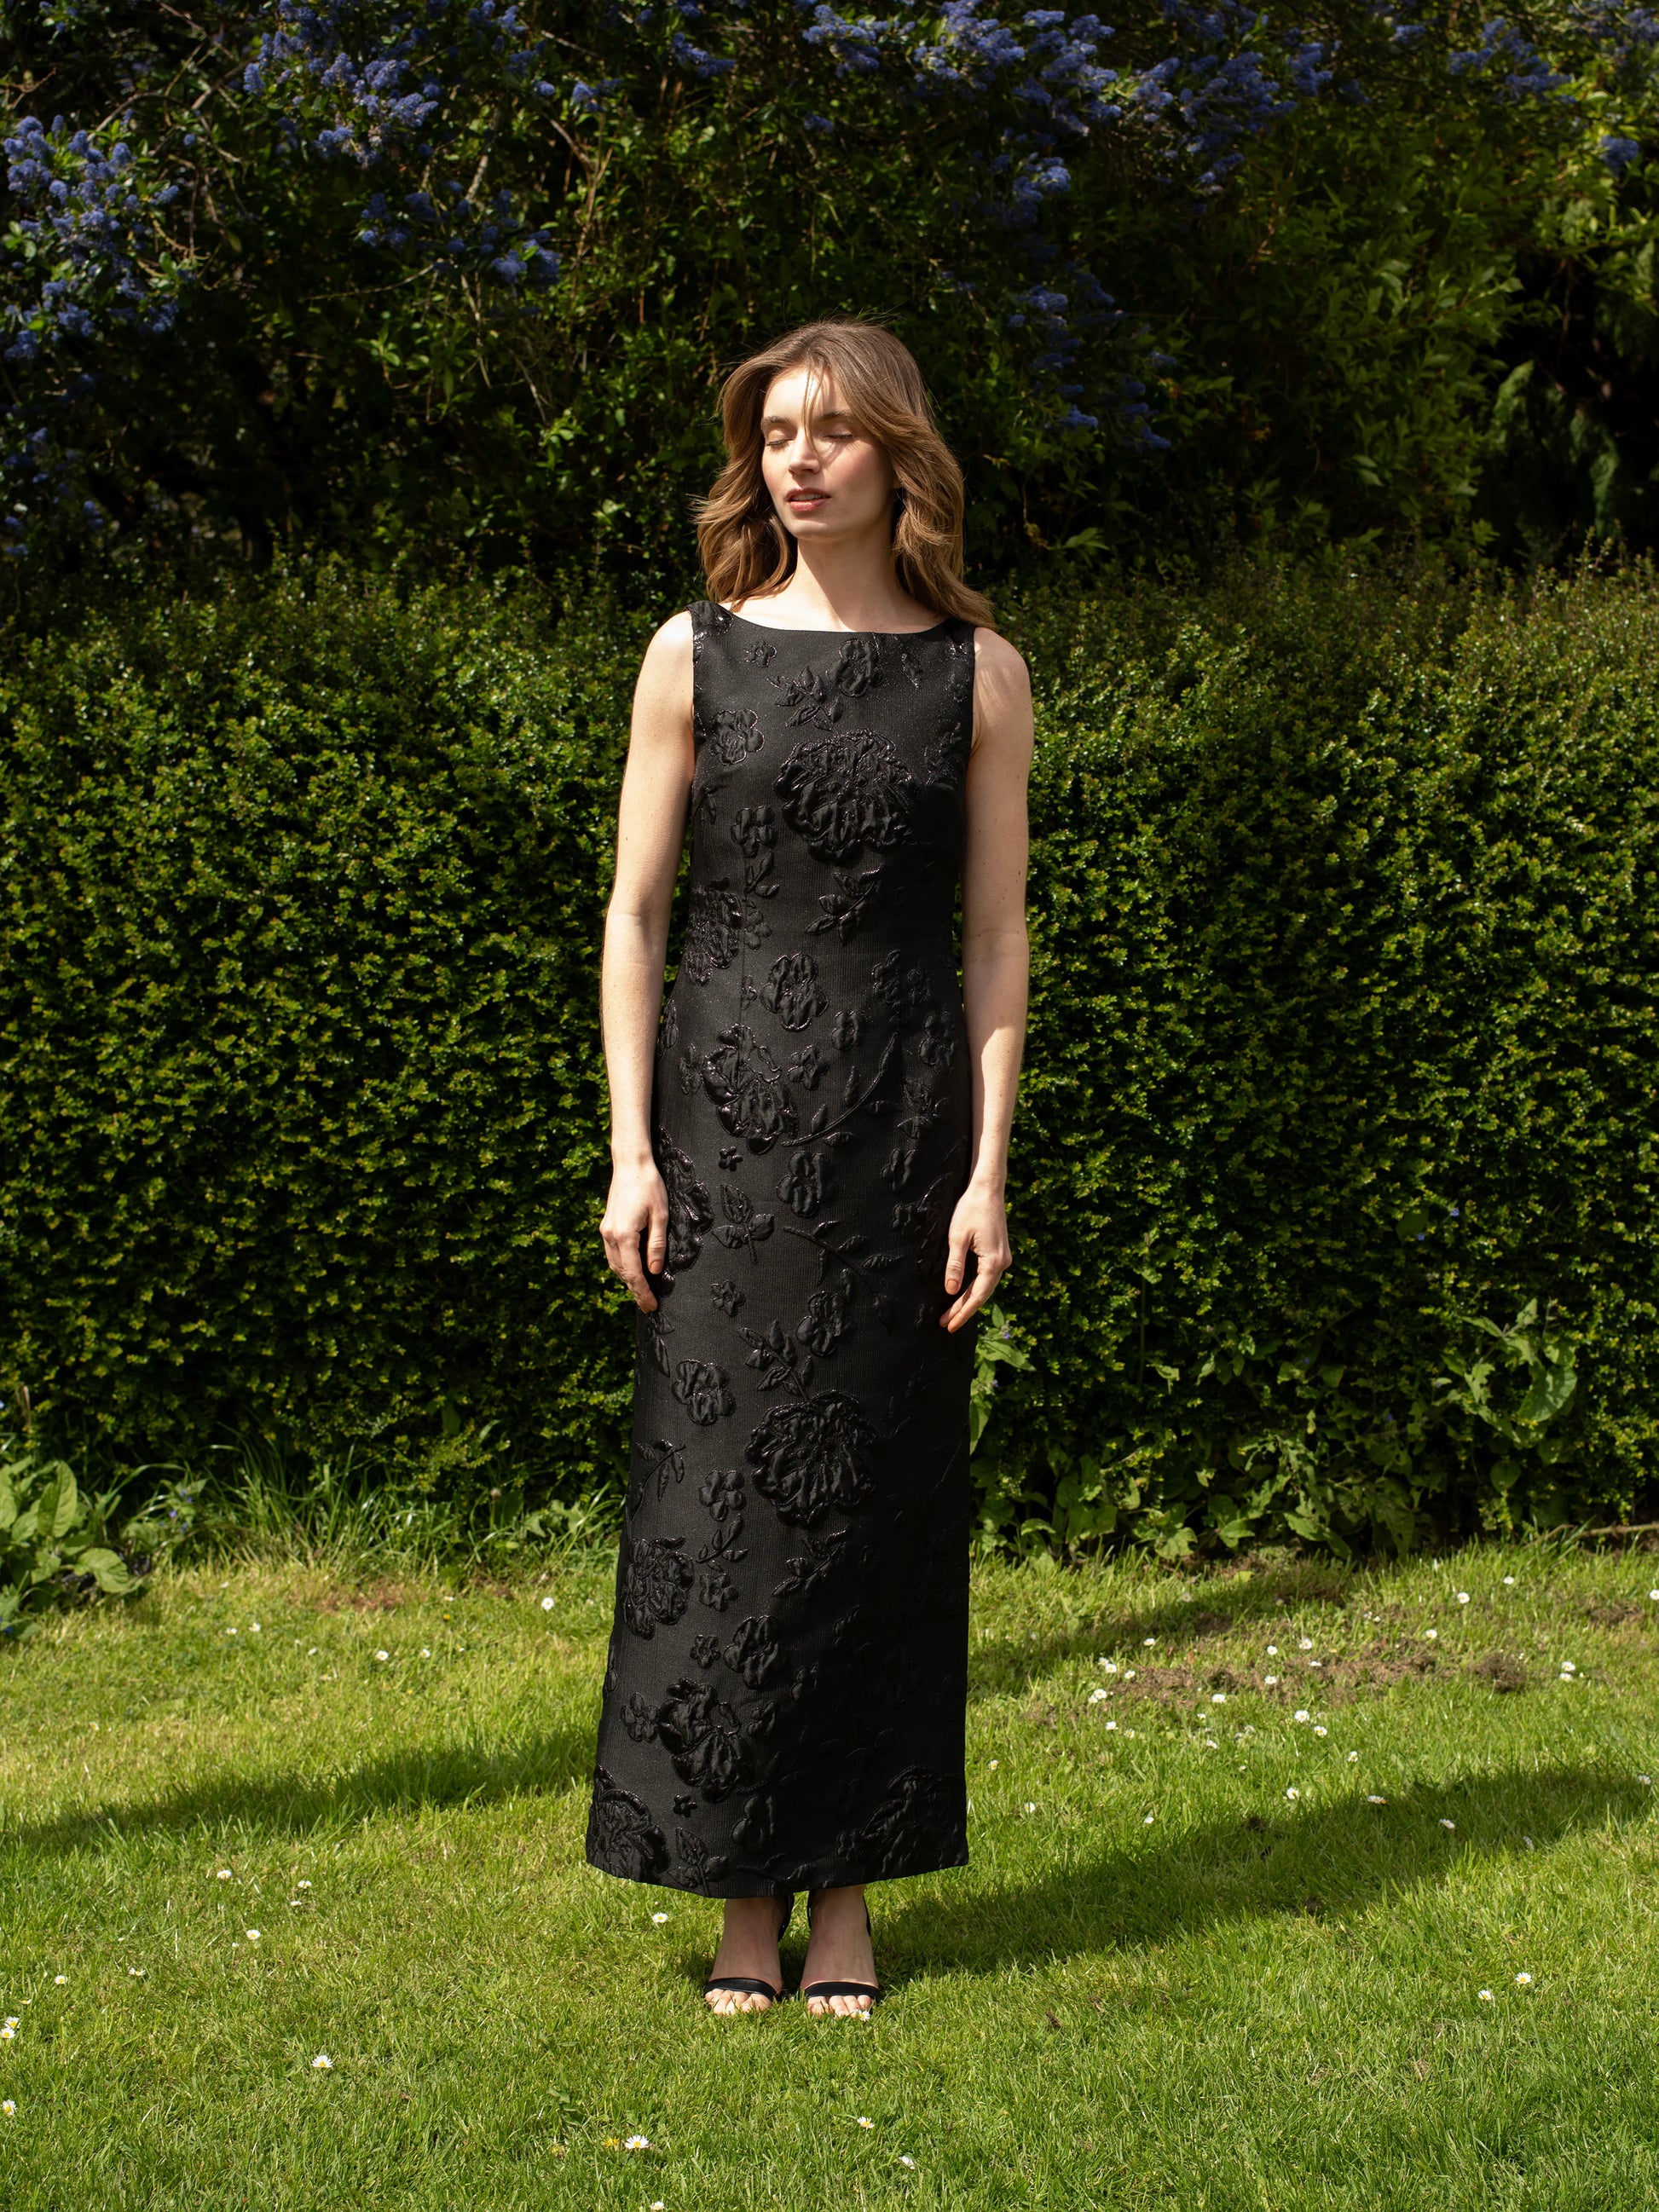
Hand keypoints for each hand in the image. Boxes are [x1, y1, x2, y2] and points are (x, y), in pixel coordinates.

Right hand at [601, 1158, 668, 1311]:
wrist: (630, 1164)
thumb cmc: (649, 1186)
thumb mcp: (661, 1215)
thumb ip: (656, 1245)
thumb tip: (655, 1271)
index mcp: (625, 1235)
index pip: (634, 1273)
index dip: (643, 1292)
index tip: (652, 1306)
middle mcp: (611, 1236)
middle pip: (622, 1272)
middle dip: (635, 1291)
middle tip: (648, 1306)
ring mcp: (606, 1231)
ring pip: (615, 1265)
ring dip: (627, 1280)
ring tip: (642, 1293)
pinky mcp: (606, 1226)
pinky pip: (613, 1254)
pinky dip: (622, 1267)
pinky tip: (632, 1271)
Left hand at [941, 1180, 1010, 1331]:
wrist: (988, 1189)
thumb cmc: (970, 1209)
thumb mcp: (957, 1238)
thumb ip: (954, 1266)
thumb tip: (951, 1291)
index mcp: (993, 1262)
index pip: (977, 1296)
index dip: (962, 1313)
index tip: (949, 1325)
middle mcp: (1002, 1263)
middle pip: (982, 1294)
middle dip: (964, 1310)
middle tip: (946, 1324)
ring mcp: (1003, 1258)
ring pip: (985, 1287)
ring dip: (969, 1300)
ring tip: (952, 1314)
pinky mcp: (999, 1252)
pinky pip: (987, 1277)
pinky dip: (975, 1288)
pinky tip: (964, 1294)